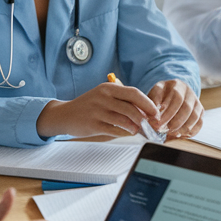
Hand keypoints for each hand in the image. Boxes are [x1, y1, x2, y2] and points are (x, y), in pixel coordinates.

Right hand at [36, 80, 157, 138]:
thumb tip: (145, 110)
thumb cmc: (89, 106)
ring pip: (124, 120)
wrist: (64, 114)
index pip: (134, 93)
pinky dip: (124, 133)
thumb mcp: (104, 96)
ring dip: (135, 127)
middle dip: (144, 117)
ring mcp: (97, 111)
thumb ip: (122, 100)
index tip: (155, 112)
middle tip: (151, 124)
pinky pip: (114, 130)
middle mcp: (103, 97)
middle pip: (131, 107)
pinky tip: (128, 133)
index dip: (147, 103)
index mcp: (108, 88)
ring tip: (139, 129)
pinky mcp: (93, 124)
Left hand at [147, 79, 203, 138]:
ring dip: (183, 128)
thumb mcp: (154, 95)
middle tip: (164, 131)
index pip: (177, 98)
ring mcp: (196, 101)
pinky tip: (181, 134)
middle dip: (175, 122)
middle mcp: (189, 92)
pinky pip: (200, 123)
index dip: (168, 113)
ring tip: (172, 134)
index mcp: (177, 85)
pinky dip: (192, 131)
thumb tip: (154, 116)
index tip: (158, 123)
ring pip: (195, 116)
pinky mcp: (200, 111)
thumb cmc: (160, 96)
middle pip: (187, 108)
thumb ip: (153, 103)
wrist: (170, 94)